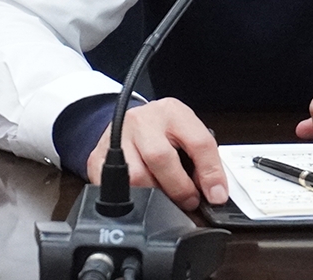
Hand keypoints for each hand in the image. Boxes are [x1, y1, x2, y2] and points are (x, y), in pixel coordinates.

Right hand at [87, 98, 227, 210]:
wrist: (129, 120)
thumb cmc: (163, 129)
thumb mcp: (187, 131)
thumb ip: (201, 157)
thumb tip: (214, 192)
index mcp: (172, 111)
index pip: (197, 141)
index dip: (210, 172)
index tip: (216, 195)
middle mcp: (142, 121)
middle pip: (160, 158)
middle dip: (178, 187)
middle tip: (189, 200)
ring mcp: (116, 138)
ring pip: (134, 177)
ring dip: (154, 195)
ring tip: (165, 197)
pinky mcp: (97, 157)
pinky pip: (111, 188)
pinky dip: (130, 198)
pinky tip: (141, 195)